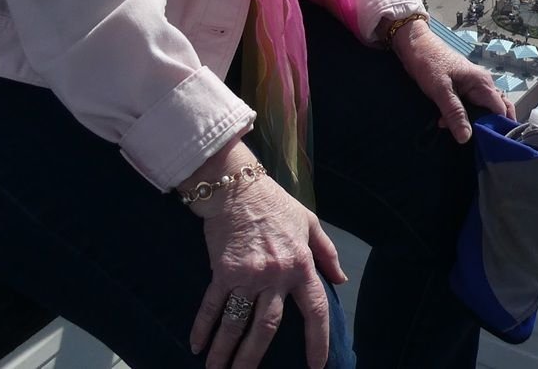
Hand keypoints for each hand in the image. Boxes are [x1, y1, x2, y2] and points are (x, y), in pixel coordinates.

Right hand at [187, 143, 347, 368]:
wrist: (238, 187)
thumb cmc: (275, 203)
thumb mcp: (309, 222)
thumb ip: (326, 253)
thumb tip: (340, 278)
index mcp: (301, 265)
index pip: (315, 310)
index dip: (318, 341)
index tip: (316, 366)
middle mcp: (276, 275)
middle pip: (268, 328)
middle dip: (255, 358)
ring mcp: (247, 275)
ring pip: (237, 323)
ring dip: (226, 352)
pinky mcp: (222, 271)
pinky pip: (212, 306)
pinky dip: (203, 328)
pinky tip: (197, 346)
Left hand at [391, 21, 513, 141]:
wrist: (413, 44)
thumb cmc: (428, 62)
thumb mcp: (440, 90)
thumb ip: (454, 113)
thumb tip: (466, 138)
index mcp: (482, 82)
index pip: (501, 110)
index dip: (499, 127)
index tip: (491, 145)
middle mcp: (482, 84)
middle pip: (495, 110)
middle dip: (488, 126)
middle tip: (477, 142)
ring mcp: (472, 86)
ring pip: (480, 110)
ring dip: (470, 122)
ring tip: (454, 132)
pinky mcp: (462, 89)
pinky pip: (468, 106)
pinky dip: (461, 116)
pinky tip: (446, 123)